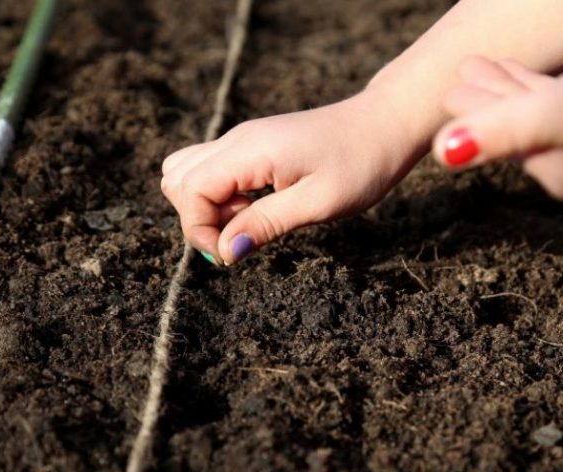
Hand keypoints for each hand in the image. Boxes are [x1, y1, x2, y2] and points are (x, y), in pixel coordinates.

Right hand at [161, 90, 420, 264]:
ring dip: (206, 207)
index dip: (199, 230)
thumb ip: (267, 224)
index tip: (230, 256)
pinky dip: (219, 196)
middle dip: (198, 219)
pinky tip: (255, 208)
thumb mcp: (318, 202)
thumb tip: (226, 252)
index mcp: (249, 151)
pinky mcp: (251, 147)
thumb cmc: (360, 164)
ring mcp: (242, 141)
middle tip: (242, 237)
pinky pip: (212, 170)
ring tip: (249, 221)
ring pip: (188, 172)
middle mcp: (236, 140)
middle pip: (178, 180)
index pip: (189, 190)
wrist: (384, 125)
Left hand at [431, 50, 562, 197]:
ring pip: (550, 112)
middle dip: (490, 98)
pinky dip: (558, 85)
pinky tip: (561, 72)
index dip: (471, 106)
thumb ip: (503, 131)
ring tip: (494, 63)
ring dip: (519, 87)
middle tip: (462, 70)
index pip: (499, 134)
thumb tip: (441, 155)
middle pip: (519, 126)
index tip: (446, 84)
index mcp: (553, 170)